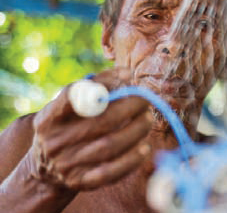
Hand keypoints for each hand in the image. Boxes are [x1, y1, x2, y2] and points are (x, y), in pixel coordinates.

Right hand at [31, 68, 152, 189]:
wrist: (46, 170)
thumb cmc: (66, 128)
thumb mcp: (68, 109)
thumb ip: (92, 90)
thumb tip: (126, 75)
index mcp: (48, 118)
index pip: (73, 96)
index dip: (104, 83)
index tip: (128, 76)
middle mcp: (54, 142)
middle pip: (100, 122)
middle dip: (129, 108)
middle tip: (146, 100)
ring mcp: (67, 165)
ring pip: (109, 146)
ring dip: (136, 131)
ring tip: (148, 119)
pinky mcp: (81, 182)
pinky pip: (111, 172)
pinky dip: (131, 159)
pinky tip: (145, 147)